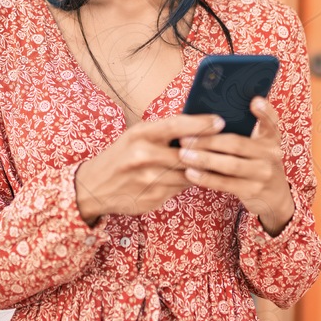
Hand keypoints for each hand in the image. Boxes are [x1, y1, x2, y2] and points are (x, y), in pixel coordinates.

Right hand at [75, 114, 223, 225]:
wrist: (94, 187)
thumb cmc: (120, 156)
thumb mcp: (134, 136)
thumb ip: (162, 131)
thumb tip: (198, 125)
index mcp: (139, 135)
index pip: (176, 125)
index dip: (201, 123)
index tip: (220, 121)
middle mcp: (143, 156)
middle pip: (187, 153)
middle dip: (208, 150)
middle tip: (227, 145)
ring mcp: (148, 180)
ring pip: (188, 173)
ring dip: (202, 169)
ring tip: (215, 161)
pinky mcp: (153, 198)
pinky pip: (180, 189)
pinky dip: (188, 182)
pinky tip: (192, 177)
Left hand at [177, 97, 293, 235]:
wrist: (274, 196)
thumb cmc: (256, 162)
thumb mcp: (259, 145)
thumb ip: (244, 129)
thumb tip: (211, 116)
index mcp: (271, 137)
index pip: (271, 121)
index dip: (264, 110)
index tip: (253, 101)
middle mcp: (271, 154)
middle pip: (237, 144)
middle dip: (208, 141)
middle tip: (184, 138)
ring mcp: (263, 173)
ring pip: (230, 165)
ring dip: (204, 159)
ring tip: (183, 155)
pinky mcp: (252, 190)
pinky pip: (225, 183)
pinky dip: (206, 178)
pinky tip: (190, 172)